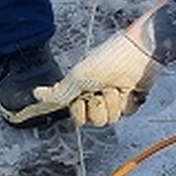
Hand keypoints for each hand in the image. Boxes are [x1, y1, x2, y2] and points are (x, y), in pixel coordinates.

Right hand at [33, 29, 159, 126]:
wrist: (139, 53)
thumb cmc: (108, 59)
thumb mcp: (79, 75)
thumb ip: (59, 91)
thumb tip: (36, 94)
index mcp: (81, 90)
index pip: (77, 116)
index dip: (80, 109)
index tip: (84, 95)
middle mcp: (97, 96)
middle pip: (95, 121)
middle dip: (99, 106)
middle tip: (103, 89)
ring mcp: (114, 99)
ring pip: (111, 119)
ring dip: (114, 102)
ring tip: (118, 86)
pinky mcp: (131, 100)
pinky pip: (127, 113)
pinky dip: (128, 102)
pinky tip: (130, 89)